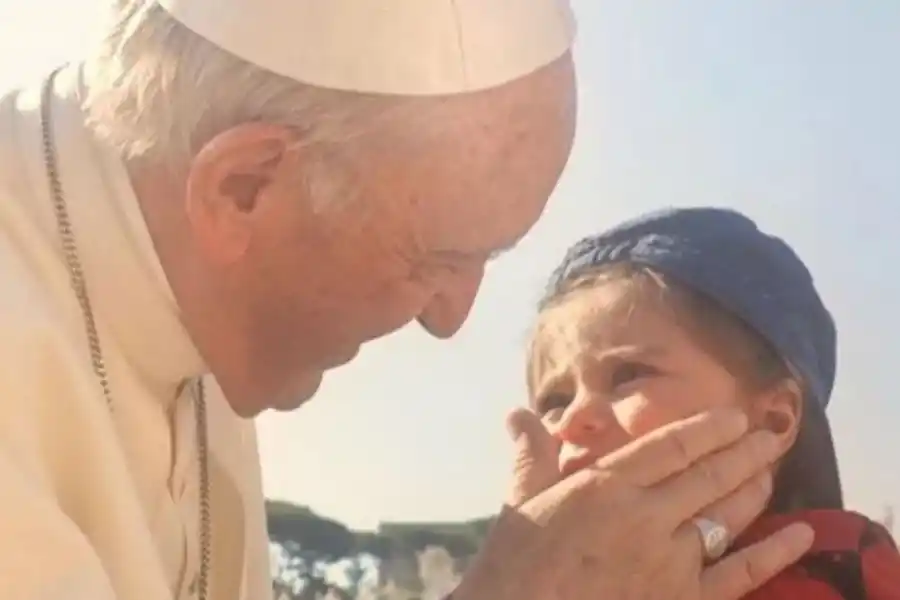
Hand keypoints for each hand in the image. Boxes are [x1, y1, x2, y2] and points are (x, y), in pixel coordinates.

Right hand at [455, 408, 813, 599]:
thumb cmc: (518, 562)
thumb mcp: (521, 499)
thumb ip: (531, 453)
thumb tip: (518, 413)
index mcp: (606, 486)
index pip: (670, 447)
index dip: (707, 429)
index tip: (734, 416)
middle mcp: (646, 516)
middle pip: (708, 476)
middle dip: (744, 452)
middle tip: (770, 435)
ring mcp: (670, 561)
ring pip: (726, 516)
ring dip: (754, 490)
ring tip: (771, 470)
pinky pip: (739, 574)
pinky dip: (773, 553)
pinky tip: (800, 535)